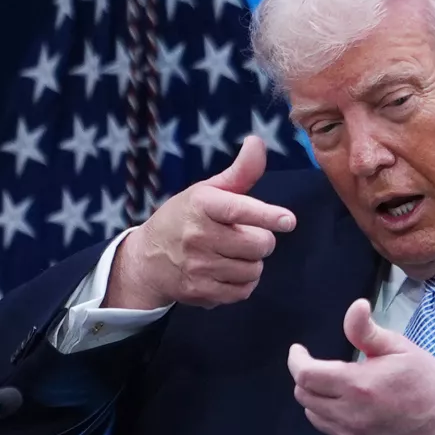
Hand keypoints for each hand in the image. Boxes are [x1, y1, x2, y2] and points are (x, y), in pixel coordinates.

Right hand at [103, 135, 296, 309]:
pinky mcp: (201, 292)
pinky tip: (228, 271)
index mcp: (202, 204)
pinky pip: (243, 291)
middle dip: (261, 239)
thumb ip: (240, 171)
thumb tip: (258, 142)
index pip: (240, 210)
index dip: (268, 216)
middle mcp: (198, 235)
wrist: (146, 260)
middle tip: (244, 235)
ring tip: (233, 253)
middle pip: (259, 244)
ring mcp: (198, 266)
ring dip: (252, 262)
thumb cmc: (185, 218)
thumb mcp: (207, 190)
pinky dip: (243, 283)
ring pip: (254, 269)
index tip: (288, 221)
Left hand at [287, 299, 434, 434]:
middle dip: (304, 376)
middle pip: (304, 397)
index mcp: (359, 386)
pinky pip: (330, 431)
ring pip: (314, 415)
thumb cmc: (427, 381)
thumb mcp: (400, 348)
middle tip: (316, 363)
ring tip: (333, 383)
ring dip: (315, 397)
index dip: (296, 360)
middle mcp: (351, 415)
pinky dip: (329, 416)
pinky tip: (347, 405)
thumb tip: (355, 306)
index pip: (306, 376)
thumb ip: (368, 331)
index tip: (299, 350)